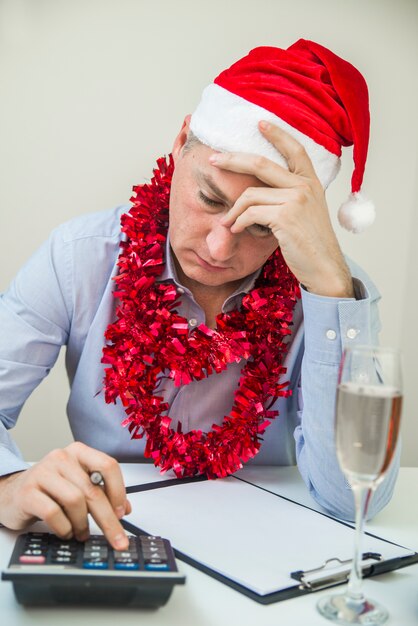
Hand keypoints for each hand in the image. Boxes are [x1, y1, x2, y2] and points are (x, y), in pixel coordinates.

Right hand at [0, 442, 131, 548]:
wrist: (12, 493)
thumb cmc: (49, 489)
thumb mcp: (77, 485)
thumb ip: (101, 492)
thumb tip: (125, 508)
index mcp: (78, 452)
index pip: (108, 465)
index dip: (119, 491)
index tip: (122, 512)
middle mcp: (62, 457)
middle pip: (93, 490)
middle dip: (108, 519)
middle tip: (117, 538)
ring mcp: (43, 472)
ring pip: (75, 501)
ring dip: (82, 524)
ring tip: (81, 533)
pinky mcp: (28, 492)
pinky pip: (53, 513)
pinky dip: (64, 527)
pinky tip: (65, 531)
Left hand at [209, 121, 353, 297]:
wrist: (324, 267)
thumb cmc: (311, 245)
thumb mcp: (306, 213)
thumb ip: (288, 197)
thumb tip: (257, 193)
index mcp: (311, 183)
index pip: (295, 150)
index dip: (277, 134)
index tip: (260, 123)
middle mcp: (305, 186)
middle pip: (261, 163)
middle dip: (232, 160)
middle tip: (214, 159)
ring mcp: (296, 200)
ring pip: (250, 194)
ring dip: (233, 210)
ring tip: (227, 222)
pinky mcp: (285, 216)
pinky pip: (250, 213)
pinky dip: (238, 222)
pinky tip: (236, 229)